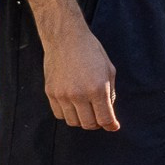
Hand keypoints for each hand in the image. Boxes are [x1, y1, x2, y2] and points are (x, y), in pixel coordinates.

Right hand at [43, 18, 120, 132]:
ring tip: (87, 110)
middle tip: (100, 117)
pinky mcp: (50, 93)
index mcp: (97, 89)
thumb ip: (110, 93)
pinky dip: (68, 114)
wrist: (65, 39)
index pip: (105, 118)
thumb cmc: (91, 52)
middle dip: (97, 124)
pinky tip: (74, 105)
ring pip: (73, 122)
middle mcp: (79, 95)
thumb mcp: (109, 70)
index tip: (113, 126)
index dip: (111, 125)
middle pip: (88, 124)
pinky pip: (59, 114)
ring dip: (82, 120)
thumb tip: (109, 113)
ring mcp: (62, 95)